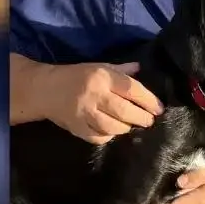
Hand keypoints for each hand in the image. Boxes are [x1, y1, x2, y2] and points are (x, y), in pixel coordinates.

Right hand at [13, 59, 164, 143]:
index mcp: (102, 77)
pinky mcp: (76, 128)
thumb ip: (121, 70)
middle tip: (149, 120)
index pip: (132, 89)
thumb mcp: (98, 67)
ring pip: (113, 127)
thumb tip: (141, 69)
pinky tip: (112, 131)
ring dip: (126, 128)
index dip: (149, 100)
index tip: (159, 108)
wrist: (45, 89)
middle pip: (125, 111)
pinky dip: (108, 136)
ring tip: (131, 125)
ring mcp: (85, 113)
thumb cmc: (76, 75)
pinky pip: (98, 137)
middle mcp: (95, 95)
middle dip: (142, 118)